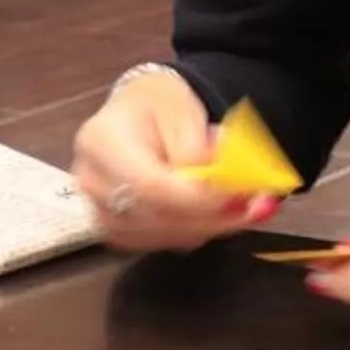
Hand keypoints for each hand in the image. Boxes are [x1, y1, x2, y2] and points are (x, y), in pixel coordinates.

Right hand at [69, 68, 275, 250]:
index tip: (237, 196)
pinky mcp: (116, 231)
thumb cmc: (159, 106)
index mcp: (100, 142)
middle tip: (257, 206)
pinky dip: (195, 232)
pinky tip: (213, 212)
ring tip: (236, 200)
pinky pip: (160, 243)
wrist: (140, 115)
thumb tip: (215, 185)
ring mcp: (99, 211)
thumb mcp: (182, 109)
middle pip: (154, 217)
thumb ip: (195, 147)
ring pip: (161, 236)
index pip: (148, 185)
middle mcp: (92, 182)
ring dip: (208, 225)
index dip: (196, 199)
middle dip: (212, 216)